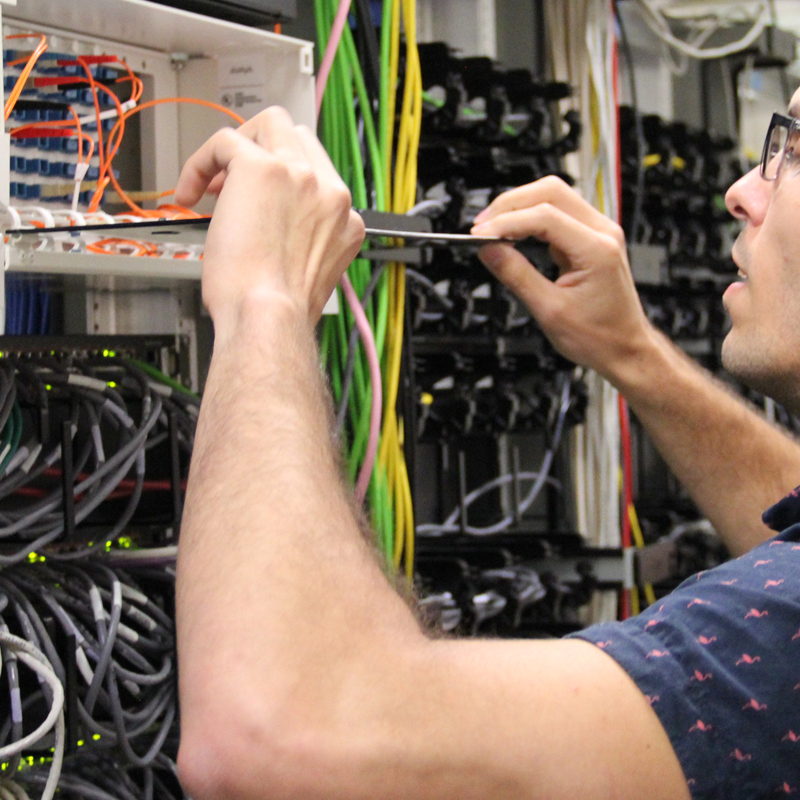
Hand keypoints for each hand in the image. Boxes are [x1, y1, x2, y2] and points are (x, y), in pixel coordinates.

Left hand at [174, 107, 365, 332]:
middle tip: (233, 186)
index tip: (258, 204)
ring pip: (268, 124)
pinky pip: (224, 141)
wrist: (269, 315)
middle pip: (298, 138)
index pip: (317, 174)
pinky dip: (200, 162)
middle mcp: (328, 191)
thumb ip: (301, 237)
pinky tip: (189, 192)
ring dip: (239, 148)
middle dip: (263, 154)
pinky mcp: (262, 169)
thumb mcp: (308, 270)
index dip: (282, 182)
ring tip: (213, 183)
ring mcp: (299, 176)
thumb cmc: (279, 309)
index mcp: (344, 218)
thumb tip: (269, 225)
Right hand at [471, 176, 652, 377]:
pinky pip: (558, 213)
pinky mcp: (591, 238)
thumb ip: (516, 275)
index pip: (544, 217)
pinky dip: (532, 218)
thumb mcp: (549, 310)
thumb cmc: (599, 337)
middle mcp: (603, 232)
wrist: (625, 349)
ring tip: (493, 229)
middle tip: (482, 225)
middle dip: (511, 204)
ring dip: (521, 207)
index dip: (506, 222)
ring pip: (554, 196)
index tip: (479, 234)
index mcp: (597, 250)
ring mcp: (599, 232)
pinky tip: (514, 235)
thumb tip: (488, 250)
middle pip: (550, 191)